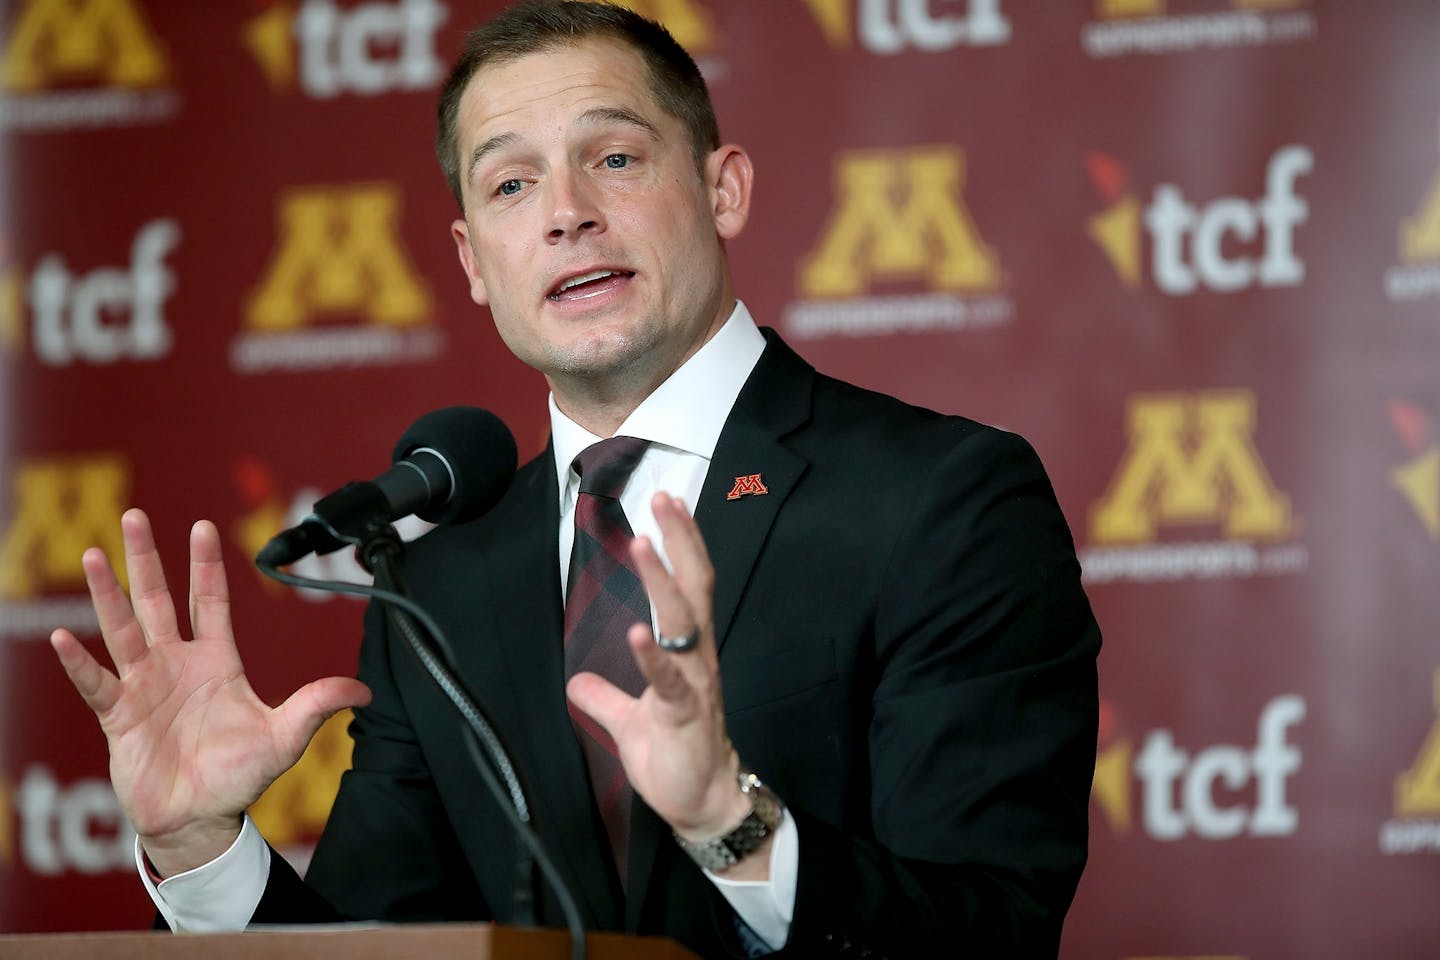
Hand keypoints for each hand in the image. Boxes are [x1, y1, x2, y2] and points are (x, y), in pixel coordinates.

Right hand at [49, 508, 370, 876]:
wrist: (200, 818)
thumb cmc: (238, 776)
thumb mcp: (284, 737)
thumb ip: (316, 707)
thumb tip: (363, 690)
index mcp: (216, 662)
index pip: (210, 602)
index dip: (206, 565)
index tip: (203, 525)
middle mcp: (176, 664)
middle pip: (157, 600)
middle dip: (145, 559)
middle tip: (134, 515)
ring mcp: (144, 686)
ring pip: (121, 629)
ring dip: (106, 594)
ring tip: (92, 556)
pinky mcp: (119, 716)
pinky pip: (96, 682)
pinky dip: (80, 662)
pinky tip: (62, 637)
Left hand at [566, 493, 767, 875]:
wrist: (701, 805)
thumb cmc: (675, 756)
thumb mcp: (630, 720)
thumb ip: (605, 696)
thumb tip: (575, 682)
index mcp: (689, 651)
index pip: (689, 584)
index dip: (681, 543)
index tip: (669, 503)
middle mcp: (698, 657)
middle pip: (695, 586)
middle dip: (681, 540)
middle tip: (667, 498)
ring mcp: (694, 683)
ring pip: (684, 622)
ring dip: (662, 581)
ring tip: (643, 543)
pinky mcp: (684, 714)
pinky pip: (668, 680)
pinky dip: (651, 655)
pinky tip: (636, 632)